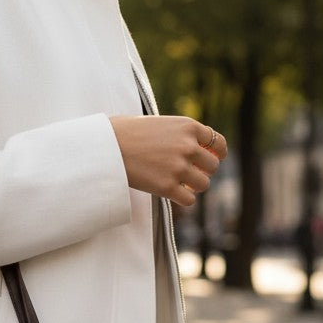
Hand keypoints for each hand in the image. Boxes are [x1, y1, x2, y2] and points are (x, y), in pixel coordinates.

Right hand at [109, 115, 227, 207]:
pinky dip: (184, 199)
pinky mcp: (167, 187)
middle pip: (213, 166)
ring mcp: (178, 168)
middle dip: (203, 171)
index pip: (217, 142)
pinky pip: (189, 200)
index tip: (212, 159)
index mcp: (188, 126)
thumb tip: (192, 147)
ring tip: (182, 185)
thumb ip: (178, 134)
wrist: (105, 146)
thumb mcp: (158, 123)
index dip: (217, 153)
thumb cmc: (124, 132)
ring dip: (194, 186)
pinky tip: (174, 195)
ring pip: (203, 184)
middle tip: (191, 174)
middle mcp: (187, 146)